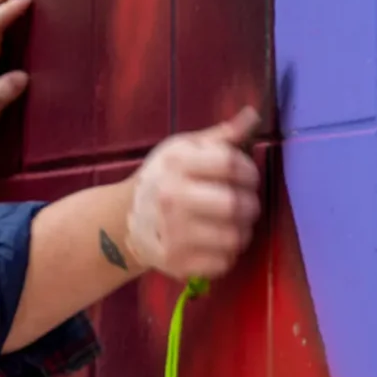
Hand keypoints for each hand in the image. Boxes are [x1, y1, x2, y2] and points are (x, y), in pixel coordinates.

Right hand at [125, 109, 262, 280]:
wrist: (124, 219)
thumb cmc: (164, 178)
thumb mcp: (185, 149)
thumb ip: (222, 136)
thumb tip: (253, 114)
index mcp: (176, 164)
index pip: (230, 164)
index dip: (249, 170)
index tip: (247, 176)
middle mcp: (172, 198)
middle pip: (234, 204)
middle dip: (250, 204)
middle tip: (244, 204)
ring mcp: (173, 233)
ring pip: (234, 237)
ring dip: (242, 231)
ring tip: (233, 224)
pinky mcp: (177, 262)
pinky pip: (224, 262)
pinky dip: (227, 253)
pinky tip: (216, 242)